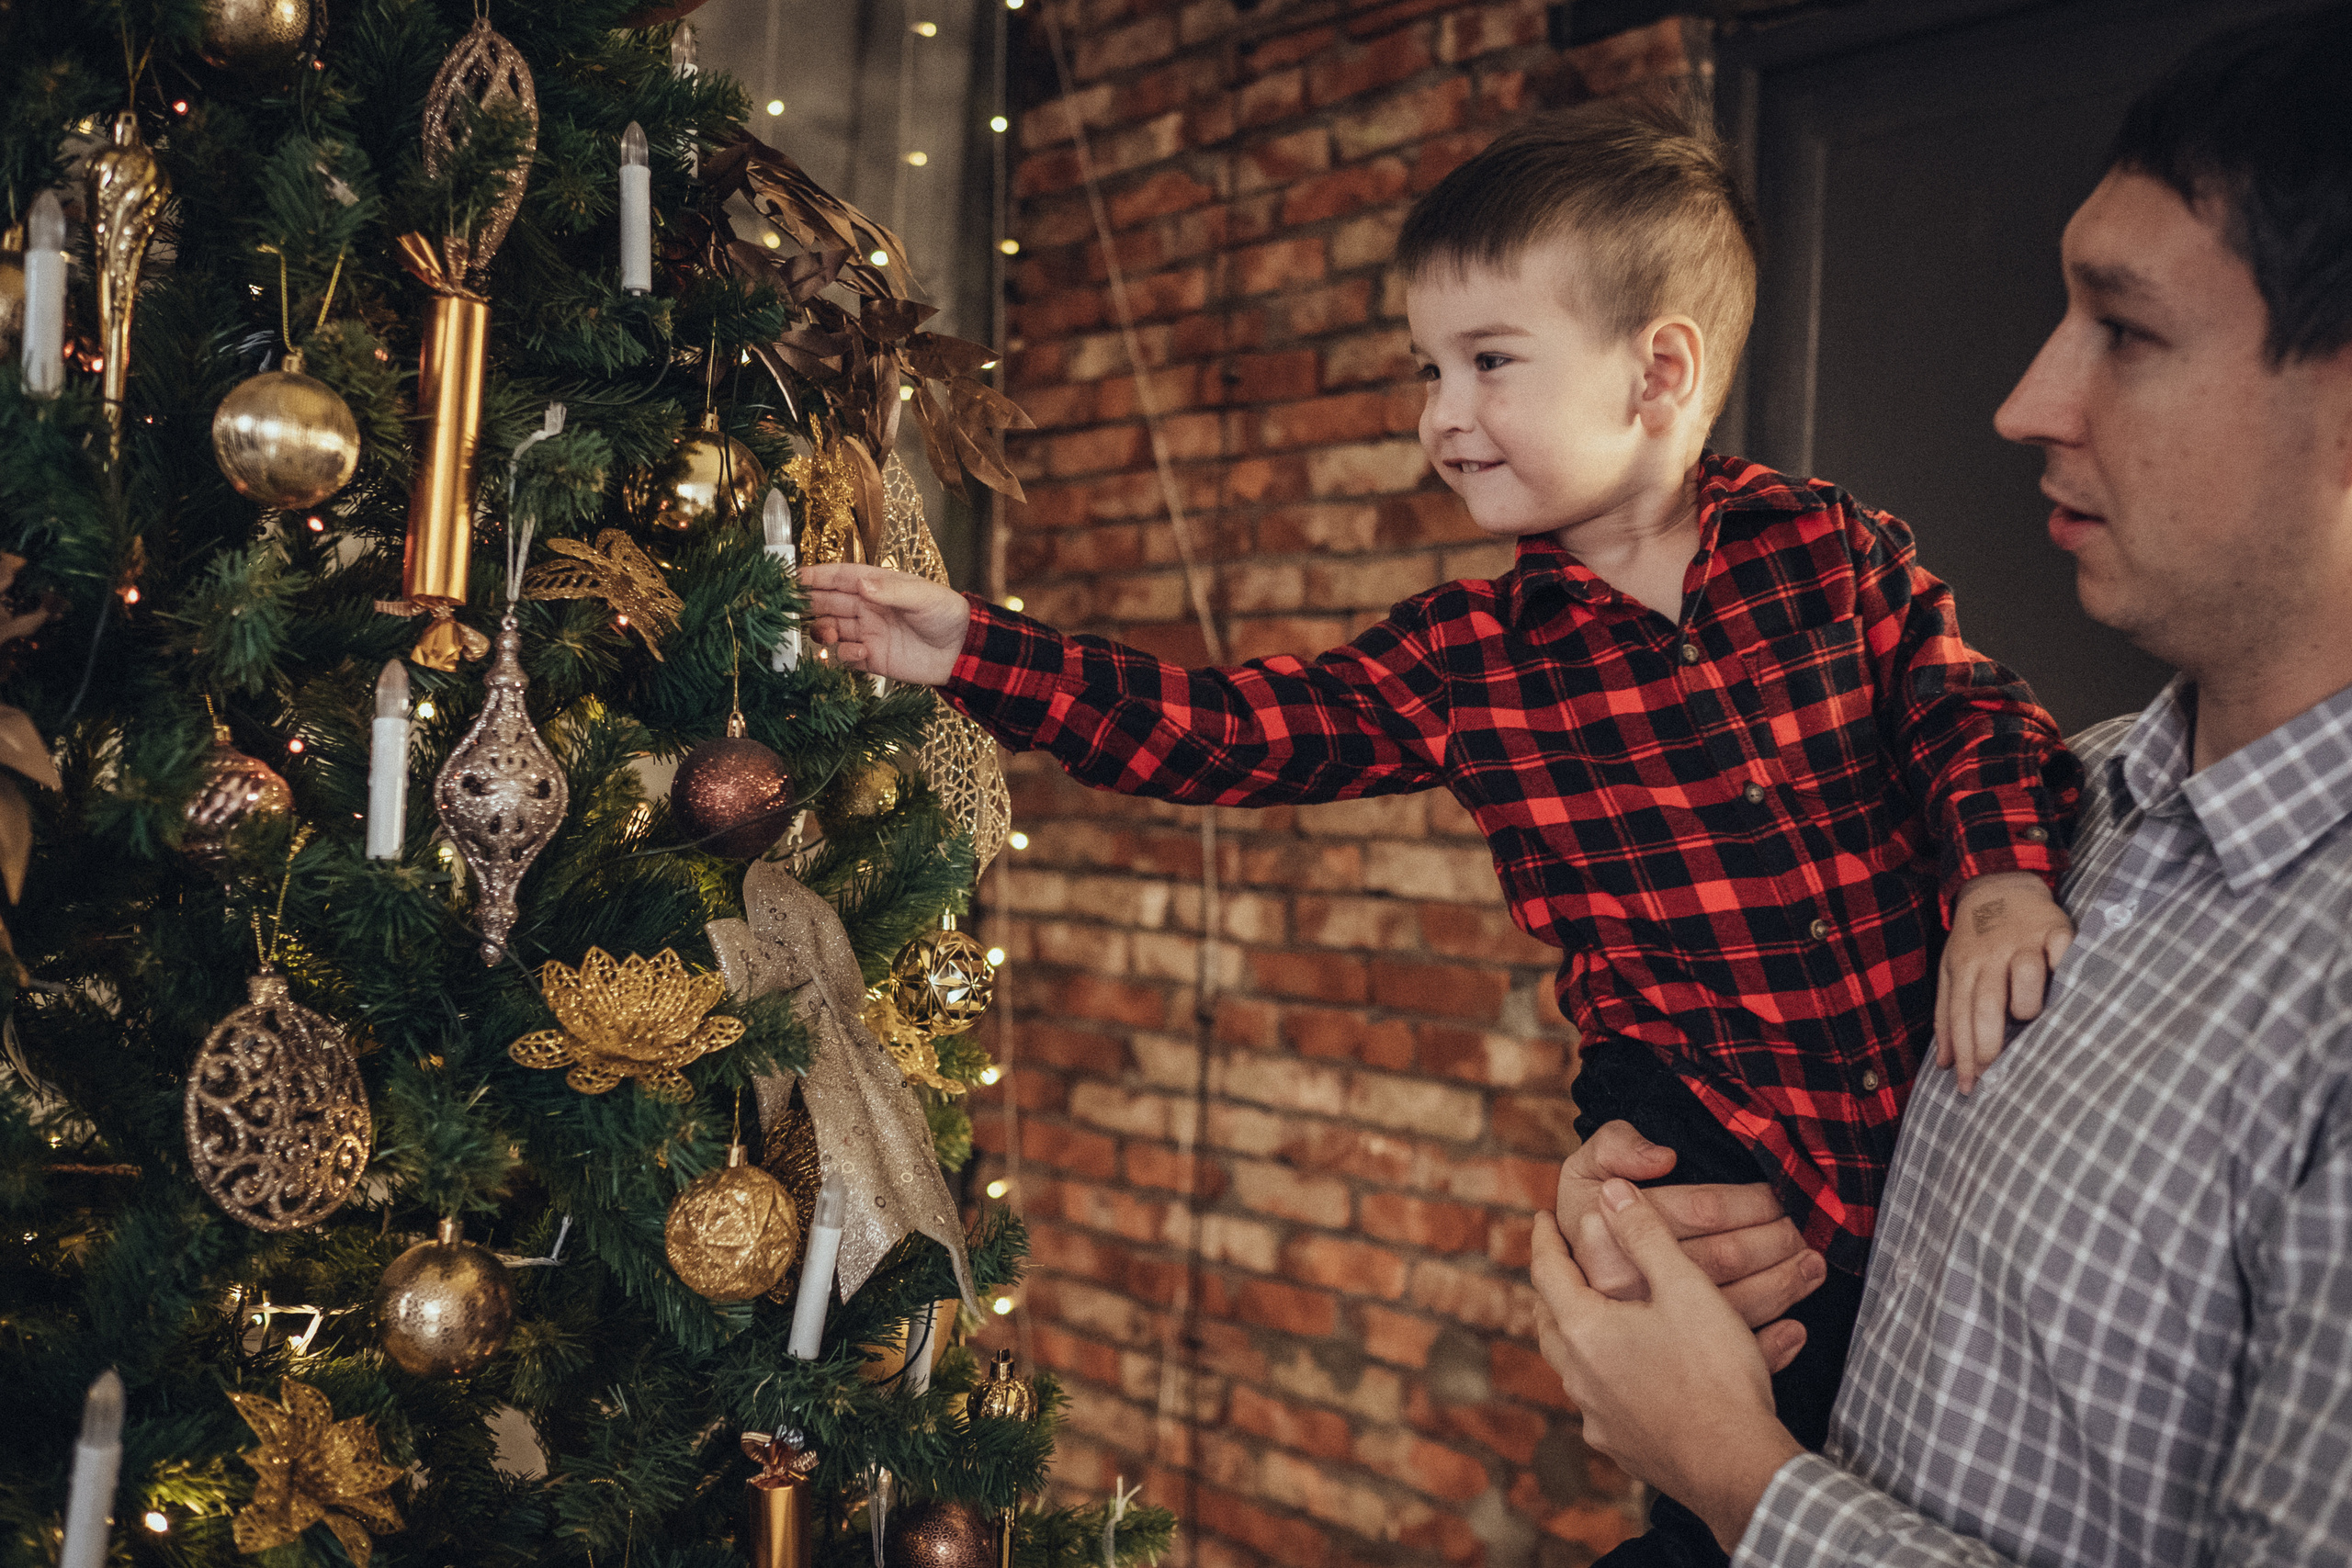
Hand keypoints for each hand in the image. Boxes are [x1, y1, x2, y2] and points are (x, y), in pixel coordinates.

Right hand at [798, 563, 971, 686]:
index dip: (817, 576)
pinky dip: (845, 655)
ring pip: (832, 629)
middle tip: (794, 608)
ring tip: (827, 634)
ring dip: (823, 631)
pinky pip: (847, 656)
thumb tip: (862, 585)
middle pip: (829, 603)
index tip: (793, 578)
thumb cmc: (947, 615)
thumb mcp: (922, 596)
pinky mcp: (872, 658)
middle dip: (810, 604)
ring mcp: (869, 633)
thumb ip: (891, 591)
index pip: (841, 577)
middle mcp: (868, 608)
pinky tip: (859, 652)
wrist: (962, 652)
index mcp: (878, 586)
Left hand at [1533, 1181, 1804, 1551]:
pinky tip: (1632, 1372)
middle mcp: (1577, 1376)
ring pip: (1573, 1364)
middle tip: (1564, 1267)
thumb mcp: (1685, 1288)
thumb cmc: (1714, 1374)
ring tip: (1598, 1315)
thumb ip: (1645, 1234)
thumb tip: (1611, 1191)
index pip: (1547, 1270)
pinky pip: (1603, 1400)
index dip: (1545, 1238)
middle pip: (1550, 1321)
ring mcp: (1596, 1417)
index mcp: (1582, 1330)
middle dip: (1555, 1290)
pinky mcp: (1621, 1446)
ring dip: (1581, 1335)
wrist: (1738, 1467)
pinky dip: (1609, 1376)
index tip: (1543, 1217)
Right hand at [1558, 1122, 1822, 1365]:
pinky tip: (1793, 1330)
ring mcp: (1651, 1339)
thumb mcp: (1582, 1171)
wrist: (1574, 1305)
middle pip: (1724, 1258)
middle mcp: (1629, 1291)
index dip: (1747, 1201)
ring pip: (1735, 1307)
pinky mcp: (1669, 1371)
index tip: (1776, 1197)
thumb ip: (1615, 1146)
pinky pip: (1728, 1359)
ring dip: (1782, 1285)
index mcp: (1612, 1241)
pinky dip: (1771, 1346)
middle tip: (1803, 1228)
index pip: (1700, 1210)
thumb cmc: (1583, 1218)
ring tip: (1811, 1265)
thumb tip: (1663, 1157)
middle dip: (1774, 1240)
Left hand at [1938, 871, 2073, 1093]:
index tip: (1967, 1085)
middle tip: (1993, 1075)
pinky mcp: (2056, 928)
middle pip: (1987, 1003)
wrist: (1998, 884)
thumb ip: (1946, 1015)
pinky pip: (2064, 949)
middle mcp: (1992, 955)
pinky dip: (2066, 965)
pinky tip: (2067, 984)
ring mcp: (2025, 941)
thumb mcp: (1951, 970)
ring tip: (2028, 1020)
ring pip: (2026, 975)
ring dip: (2026, 1004)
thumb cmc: (1975, 940)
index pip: (1959, 1016)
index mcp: (1964, 967)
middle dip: (1989, 1043)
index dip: (1964, 1053)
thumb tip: (1944, 1063)